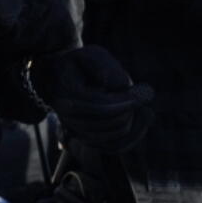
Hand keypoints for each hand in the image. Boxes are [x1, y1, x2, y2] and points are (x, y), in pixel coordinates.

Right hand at [30, 45, 153, 151]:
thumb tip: (120, 88)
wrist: (61, 78)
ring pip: (113, 136)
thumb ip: (105, 67)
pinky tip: (140, 119)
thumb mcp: (91, 55)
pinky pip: (113, 147)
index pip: (98, 105)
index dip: (123, 101)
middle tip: (138, 95)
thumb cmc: (79, 63)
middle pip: (109, 122)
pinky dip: (131, 136)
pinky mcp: (86, 139)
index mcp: (66, 94)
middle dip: (128, 109)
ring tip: (136, 102)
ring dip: (131, 120)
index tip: (140, 92)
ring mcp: (76, 131)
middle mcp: (67, 117)